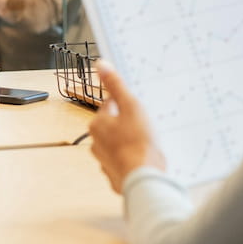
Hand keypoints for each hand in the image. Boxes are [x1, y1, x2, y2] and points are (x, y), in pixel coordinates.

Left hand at [88, 63, 164, 193]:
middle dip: (130, 124)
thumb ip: (116, 85)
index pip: (110, 105)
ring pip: (119, 143)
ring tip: (146, 144)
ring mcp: (104, 160)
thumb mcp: (131, 106)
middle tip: (145, 128)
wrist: (143, 178)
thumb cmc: (138, 143)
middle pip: (115, 125)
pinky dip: (133, 158)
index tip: (139, 111)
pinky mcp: (114, 173)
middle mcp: (96, 142)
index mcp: (97, 124)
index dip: (127, 105)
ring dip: (131, 142)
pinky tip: (144, 158)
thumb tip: (101, 65)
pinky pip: (124, 160)